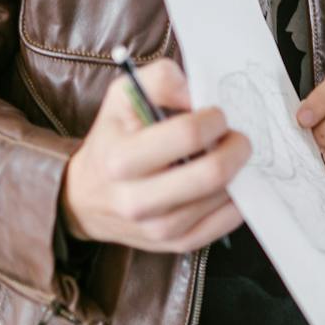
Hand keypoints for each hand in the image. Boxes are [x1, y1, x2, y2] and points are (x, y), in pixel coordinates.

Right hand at [60, 59, 250, 252]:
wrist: (87, 196)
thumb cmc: (113, 138)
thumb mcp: (123, 96)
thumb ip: (161, 79)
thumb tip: (198, 92)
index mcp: (121, 158)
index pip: (188, 134)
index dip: (214, 119)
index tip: (216, 115)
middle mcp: (137, 199)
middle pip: (213, 172)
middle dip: (237, 147)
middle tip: (235, 136)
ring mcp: (159, 228)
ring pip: (224, 197)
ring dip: (237, 172)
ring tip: (225, 156)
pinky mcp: (177, 244)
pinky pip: (226, 221)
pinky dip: (237, 199)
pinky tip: (228, 183)